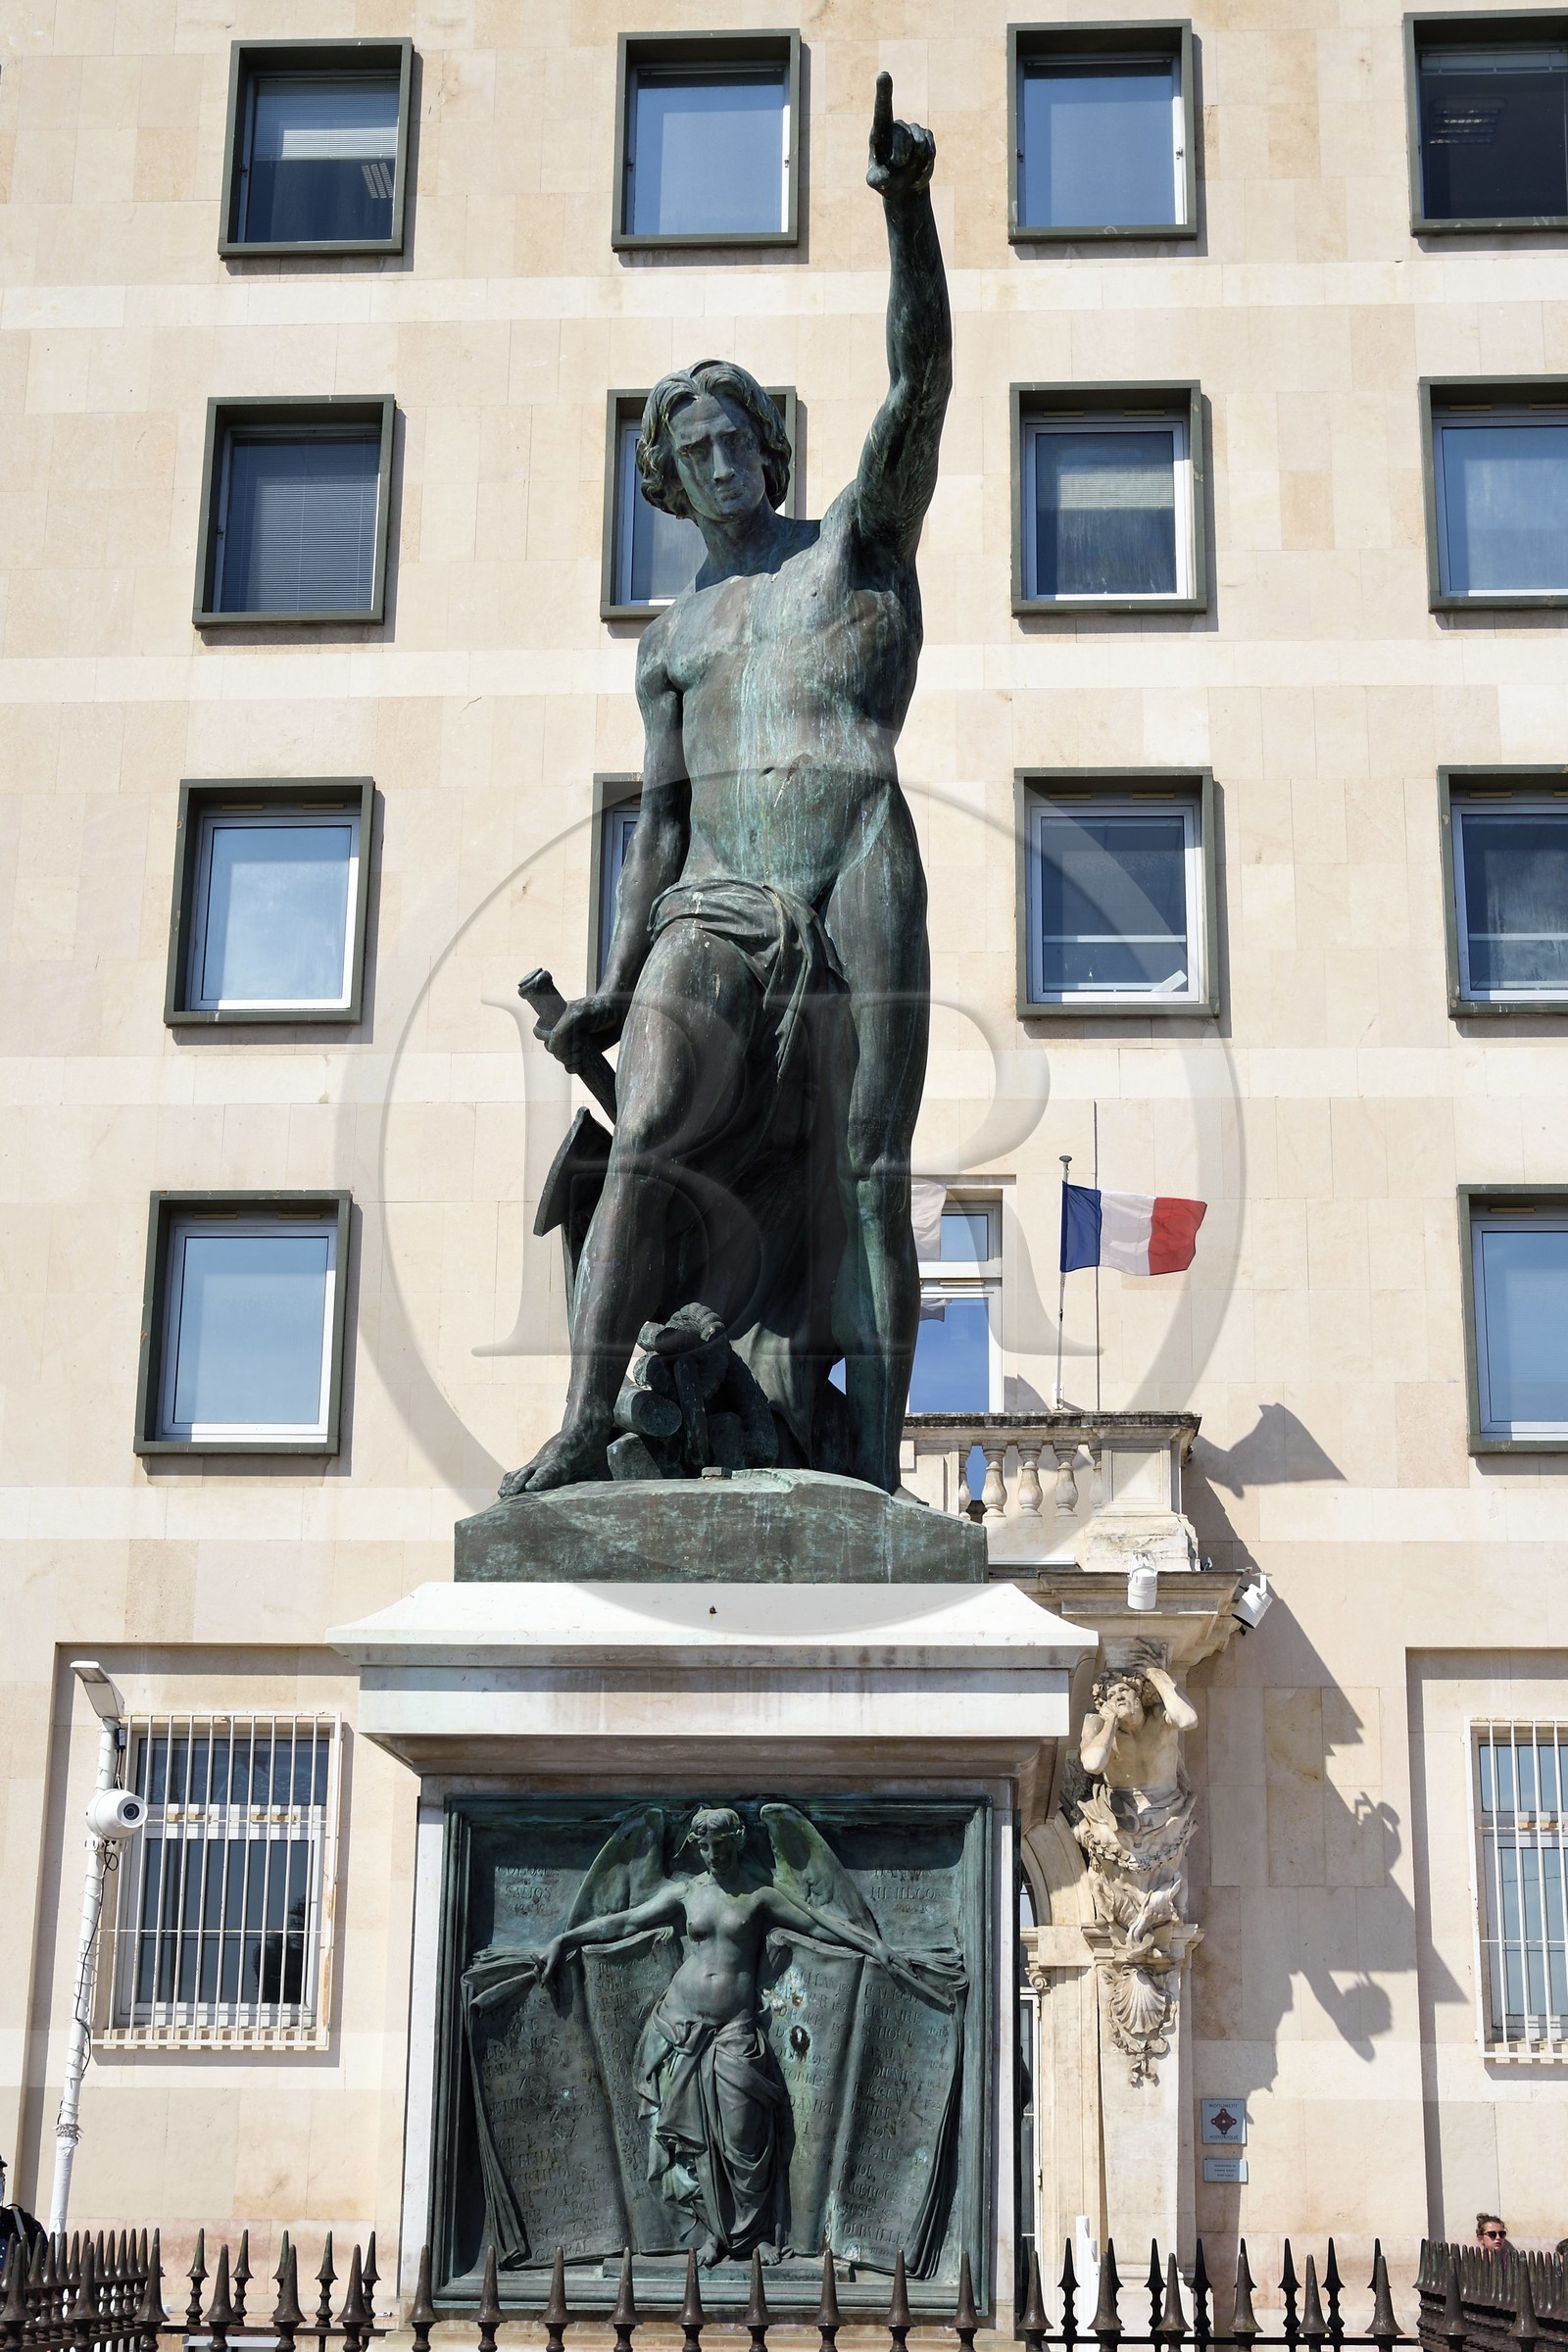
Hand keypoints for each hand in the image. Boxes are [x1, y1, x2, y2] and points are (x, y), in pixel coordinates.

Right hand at [538, 1935, 567, 1987]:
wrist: (560, 1943)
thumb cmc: (555, 1951)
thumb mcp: (552, 1962)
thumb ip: (547, 1971)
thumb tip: (543, 1981)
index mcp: (539, 1961)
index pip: (536, 1972)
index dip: (538, 1979)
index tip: (541, 1986)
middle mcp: (541, 1961)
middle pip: (540, 1972)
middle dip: (542, 1979)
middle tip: (546, 1986)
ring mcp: (546, 1961)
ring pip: (545, 1971)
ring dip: (547, 1976)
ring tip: (551, 1984)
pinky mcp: (550, 1961)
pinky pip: (549, 1968)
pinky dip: (551, 1973)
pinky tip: (555, 1977)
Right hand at [543, 992, 622, 1068]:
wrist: (621, 1015)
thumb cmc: (599, 1009)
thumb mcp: (578, 1015)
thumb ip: (562, 1029)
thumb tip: (553, 1049)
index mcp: (555, 1017)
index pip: (540, 1031)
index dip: (548, 1038)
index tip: (566, 1037)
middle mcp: (562, 1030)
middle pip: (550, 1047)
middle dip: (561, 1051)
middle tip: (578, 1047)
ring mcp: (572, 1042)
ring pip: (559, 1057)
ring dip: (567, 1060)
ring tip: (581, 1056)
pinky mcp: (582, 1053)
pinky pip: (570, 1066)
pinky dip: (572, 1068)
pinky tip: (580, 1066)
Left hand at [866, 71, 934, 201]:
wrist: (903, 186)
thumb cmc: (885, 180)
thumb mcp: (877, 182)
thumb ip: (876, 180)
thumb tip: (883, 178)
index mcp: (880, 132)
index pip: (882, 109)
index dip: (883, 92)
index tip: (883, 75)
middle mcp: (896, 126)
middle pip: (904, 138)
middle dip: (902, 157)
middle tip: (898, 167)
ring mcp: (913, 130)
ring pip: (920, 144)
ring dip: (915, 162)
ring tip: (907, 167)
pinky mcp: (927, 136)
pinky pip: (930, 150)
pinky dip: (925, 164)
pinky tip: (918, 167)